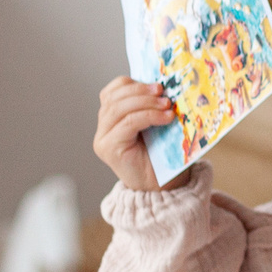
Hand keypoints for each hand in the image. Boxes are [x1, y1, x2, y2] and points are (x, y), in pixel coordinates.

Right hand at [94, 77, 175, 191]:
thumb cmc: (163, 156)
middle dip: (140, 91)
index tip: (157, 85)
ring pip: (118, 108)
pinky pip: (128, 123)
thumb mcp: (157, 125)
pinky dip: (149, 116)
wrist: (163, 188)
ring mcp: (103, 139)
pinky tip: (166, 117)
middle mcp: (103, 129)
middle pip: (113, 98)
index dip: (132, 84)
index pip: (112, 92)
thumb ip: (152, 107)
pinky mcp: (109, 148)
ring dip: (146, 102)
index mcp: (111, 119)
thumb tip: (167, 85)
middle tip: (163, 92)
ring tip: (168, 105)